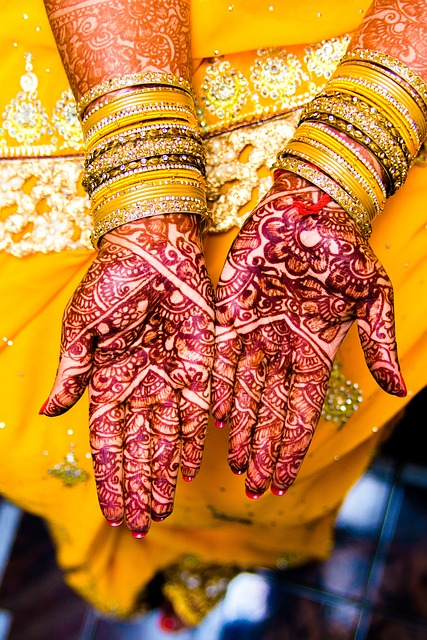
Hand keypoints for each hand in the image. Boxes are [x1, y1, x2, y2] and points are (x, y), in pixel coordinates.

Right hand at [40, 214, 214, 534]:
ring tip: (163, 507)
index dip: (110, 477)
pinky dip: (192, 437)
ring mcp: (169, 375)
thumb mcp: (83, 327)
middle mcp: (139, 383)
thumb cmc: (112, 279)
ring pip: (166, 435)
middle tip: (140, 525)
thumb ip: (72, 371)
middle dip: (138, 486)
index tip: (112, 512)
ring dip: (164, 472)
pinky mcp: (199, 362)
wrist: (152, 245)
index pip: (107, 440)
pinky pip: (196, 408)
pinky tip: (190, 466)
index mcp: (108, 377)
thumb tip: (50, 409)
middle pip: (138, 447)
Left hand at [212, 171, 405, 496]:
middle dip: (265, 450)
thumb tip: (397, 389)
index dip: (292, 446)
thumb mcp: (372, 294)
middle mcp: (282, 347)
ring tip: (237, 466)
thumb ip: (378, 341)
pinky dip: (219, 387)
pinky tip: (216, 417)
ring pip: (244, 391)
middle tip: (256, 489)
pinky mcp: (229, 310)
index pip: (302, 409)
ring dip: (241, 430)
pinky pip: (221, 356)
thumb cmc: (345, 248)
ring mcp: (254, 331)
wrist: (311, 207)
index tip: (283, 481)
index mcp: (315, 347)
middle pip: (271, 410)